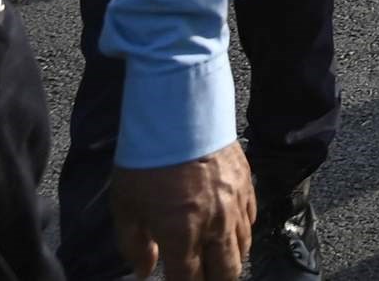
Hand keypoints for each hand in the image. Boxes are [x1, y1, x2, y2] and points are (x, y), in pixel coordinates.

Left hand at [110, 143, 253, 278]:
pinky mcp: (247, 184)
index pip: (190, 280)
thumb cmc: (147, 161)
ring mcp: (235, 205)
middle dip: (214, 280)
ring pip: (243, 248)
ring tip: (219, 263)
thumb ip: (134, 245)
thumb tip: (145, 270)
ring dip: (231, 260)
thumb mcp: (125, 206)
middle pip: (226, 272)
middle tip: (203, 278)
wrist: (180, 113)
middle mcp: (215, 226)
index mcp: (182, 236)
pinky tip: (232, 232)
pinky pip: (252, 219)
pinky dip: (242, 233)